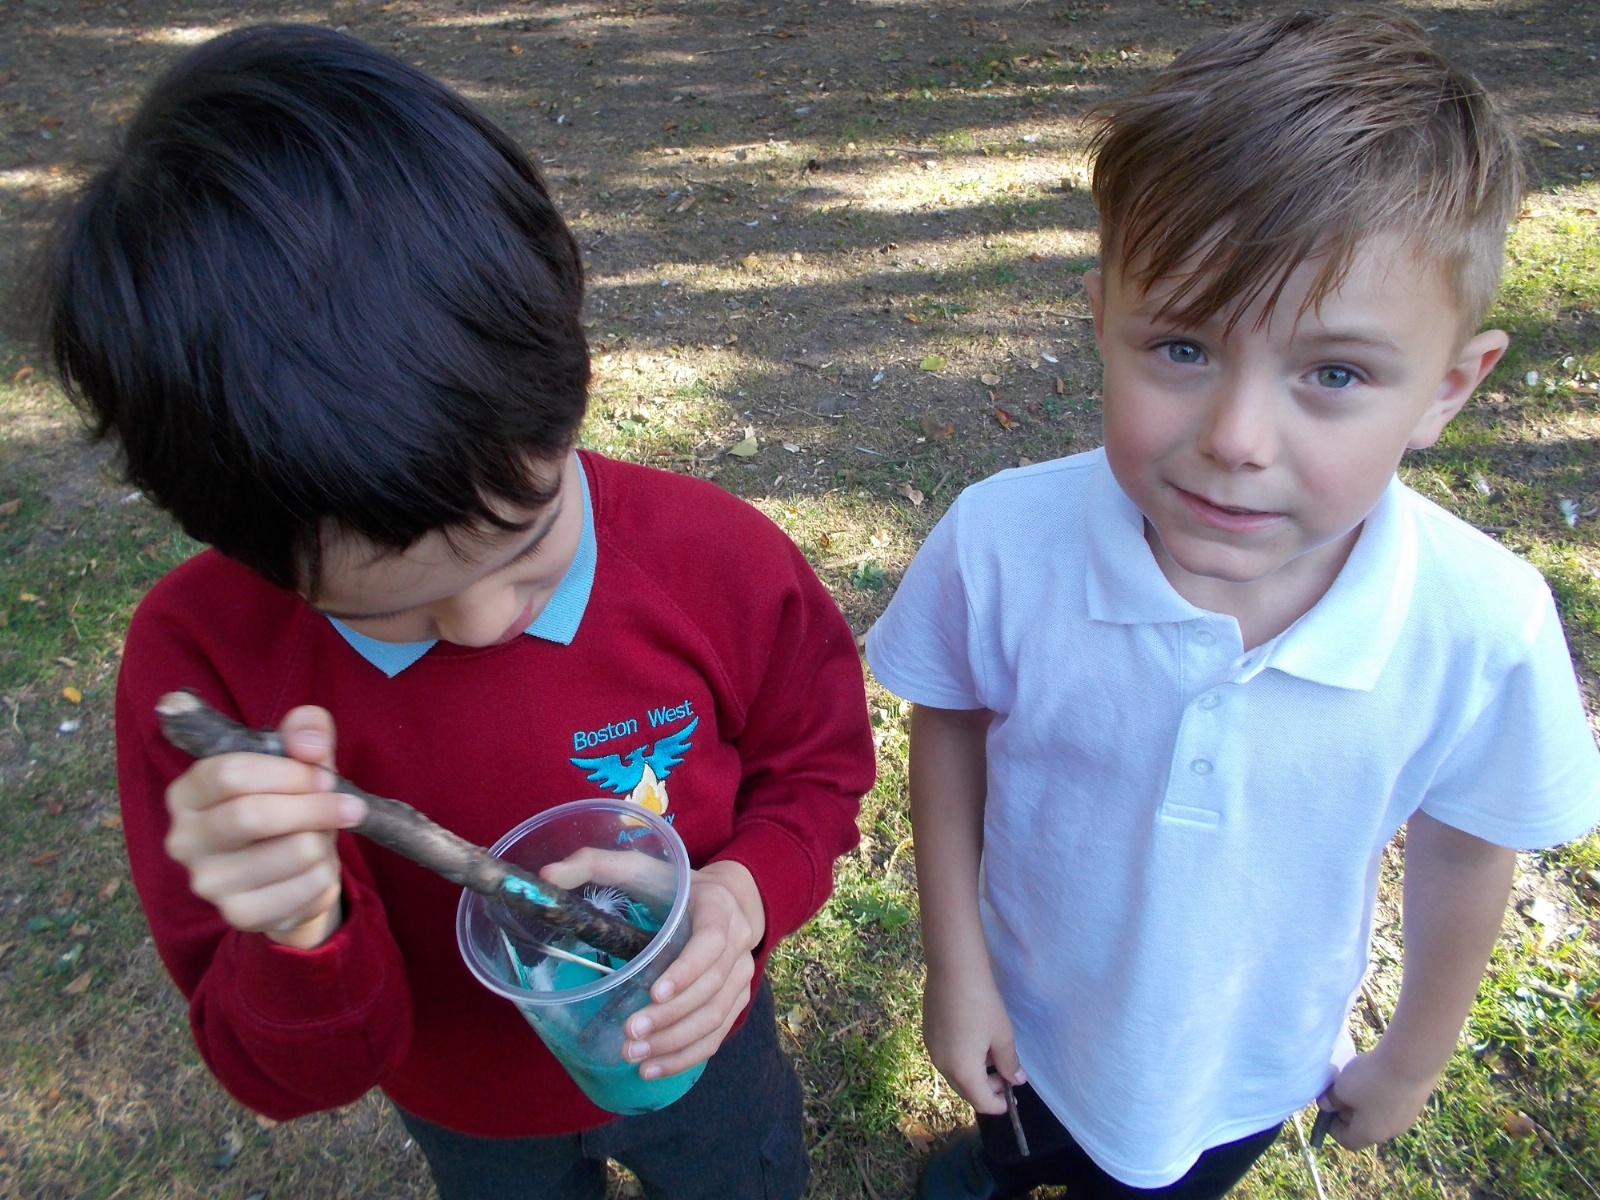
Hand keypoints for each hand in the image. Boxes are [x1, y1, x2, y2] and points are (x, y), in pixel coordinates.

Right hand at [163, 706, 364, 949]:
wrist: (290, 875)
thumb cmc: (288, 805)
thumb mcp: (298, 760)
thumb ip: (305, 731)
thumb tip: (310, 742)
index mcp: (187, 794)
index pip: (230, 773)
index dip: (289, 772)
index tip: (325, 776)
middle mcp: (184, 840)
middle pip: (253, 815)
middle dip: (315, 807)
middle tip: (350, 806)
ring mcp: (208, 883)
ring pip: (293, 851)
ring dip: (324, 841)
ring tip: (318, 839)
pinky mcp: (240, 915)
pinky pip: (308, 886)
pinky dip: (327, 874)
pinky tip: (313, 871)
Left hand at [540, 855, 763, 1078]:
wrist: (730, 898)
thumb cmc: (675, 884)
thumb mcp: (639, 865)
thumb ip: (595, 863)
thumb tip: (547, 875)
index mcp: (717, 908)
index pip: (711, 943)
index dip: (686, 971)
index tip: (653, 992)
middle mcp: (737, 945)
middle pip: (710, 989)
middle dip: (670, 1018)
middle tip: (630, 1034)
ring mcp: (740, 976)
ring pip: (715, 1018)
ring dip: (676, 1042)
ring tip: (635, 1057)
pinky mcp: (734, 1000)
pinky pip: (716, 1036)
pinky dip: (687, 1056)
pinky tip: (654, 1069)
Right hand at [923, 957, 1023, 1115]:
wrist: (953, 969)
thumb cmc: (982, 1004)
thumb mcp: (1002, 1035)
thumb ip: (1009, 1063)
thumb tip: (1016, 1080)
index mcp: (963, 1071)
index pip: (982, 1102)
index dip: (999, 1105)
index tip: (1013, 1097)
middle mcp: (942, 1065)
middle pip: (966, 1091)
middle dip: (987, 1089)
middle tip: (1006, 1075)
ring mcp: (932, 1049)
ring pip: (955, 1074)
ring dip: (974, 1074)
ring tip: (992, 1054)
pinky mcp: (928, 1033)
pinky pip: (946, 1057)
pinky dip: (961, 1059)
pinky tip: (974, 1040)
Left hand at [1320, 1046, 1437, 1149]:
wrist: (1413, 1060)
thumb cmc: (1371, 1079)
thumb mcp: (1342, 1088)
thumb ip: (1331, 1100)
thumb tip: (1326, 1105)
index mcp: (1371, 1134)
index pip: (1348, 1141)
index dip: (1332, 1127)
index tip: (1326, 1106)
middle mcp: (1392, 1130)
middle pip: (1364, 1127)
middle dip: (1348, 1110)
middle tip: (1340, 1089)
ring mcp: (1408, 1116)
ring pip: (1379, 1113)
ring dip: (1365, 1100)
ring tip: (1358, 1079)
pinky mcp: (1417, 1099)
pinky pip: (1393, 1101)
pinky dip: (1381, 1092)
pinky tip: (1379, 1072)